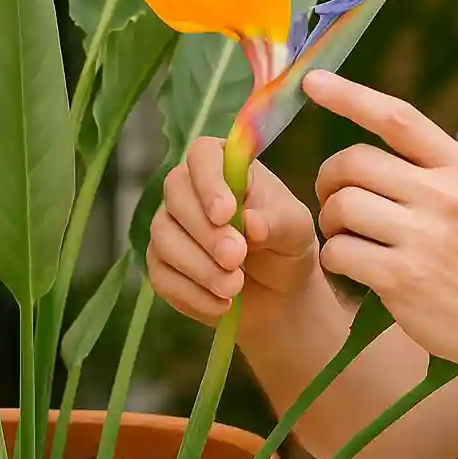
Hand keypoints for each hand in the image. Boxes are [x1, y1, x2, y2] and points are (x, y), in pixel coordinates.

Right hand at [146, 136, 321, 333]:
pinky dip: (193, 293)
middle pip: (175, 193)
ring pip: (163, 236)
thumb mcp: (296, 230)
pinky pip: (162, 276)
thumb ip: (276, 222)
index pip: (203, 154)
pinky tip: (223, 304)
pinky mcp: (162, 265)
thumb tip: (249, 222)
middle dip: (205, 231)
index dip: (208, 181)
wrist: (279, 293)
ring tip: (235, 286)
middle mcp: (191, 189)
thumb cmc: (287, 245)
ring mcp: (170, 226)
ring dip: (200, 266)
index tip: (226, 212)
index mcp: (226, 166)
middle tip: (237, 257)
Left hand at [305, 69, 457, 368]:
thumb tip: (368, 139)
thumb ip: (431, 167)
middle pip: (354, 162)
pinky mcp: (403, 279)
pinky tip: (355, 267)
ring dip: (331, 222)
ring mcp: (424, 237)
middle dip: (329, 180)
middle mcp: (444, 195)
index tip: (312, 81)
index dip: (349, 95)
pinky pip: (339, 252)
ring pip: (341, 206)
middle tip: (334, 199)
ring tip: (349, 237)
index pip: (397, 117)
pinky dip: (336, 258)